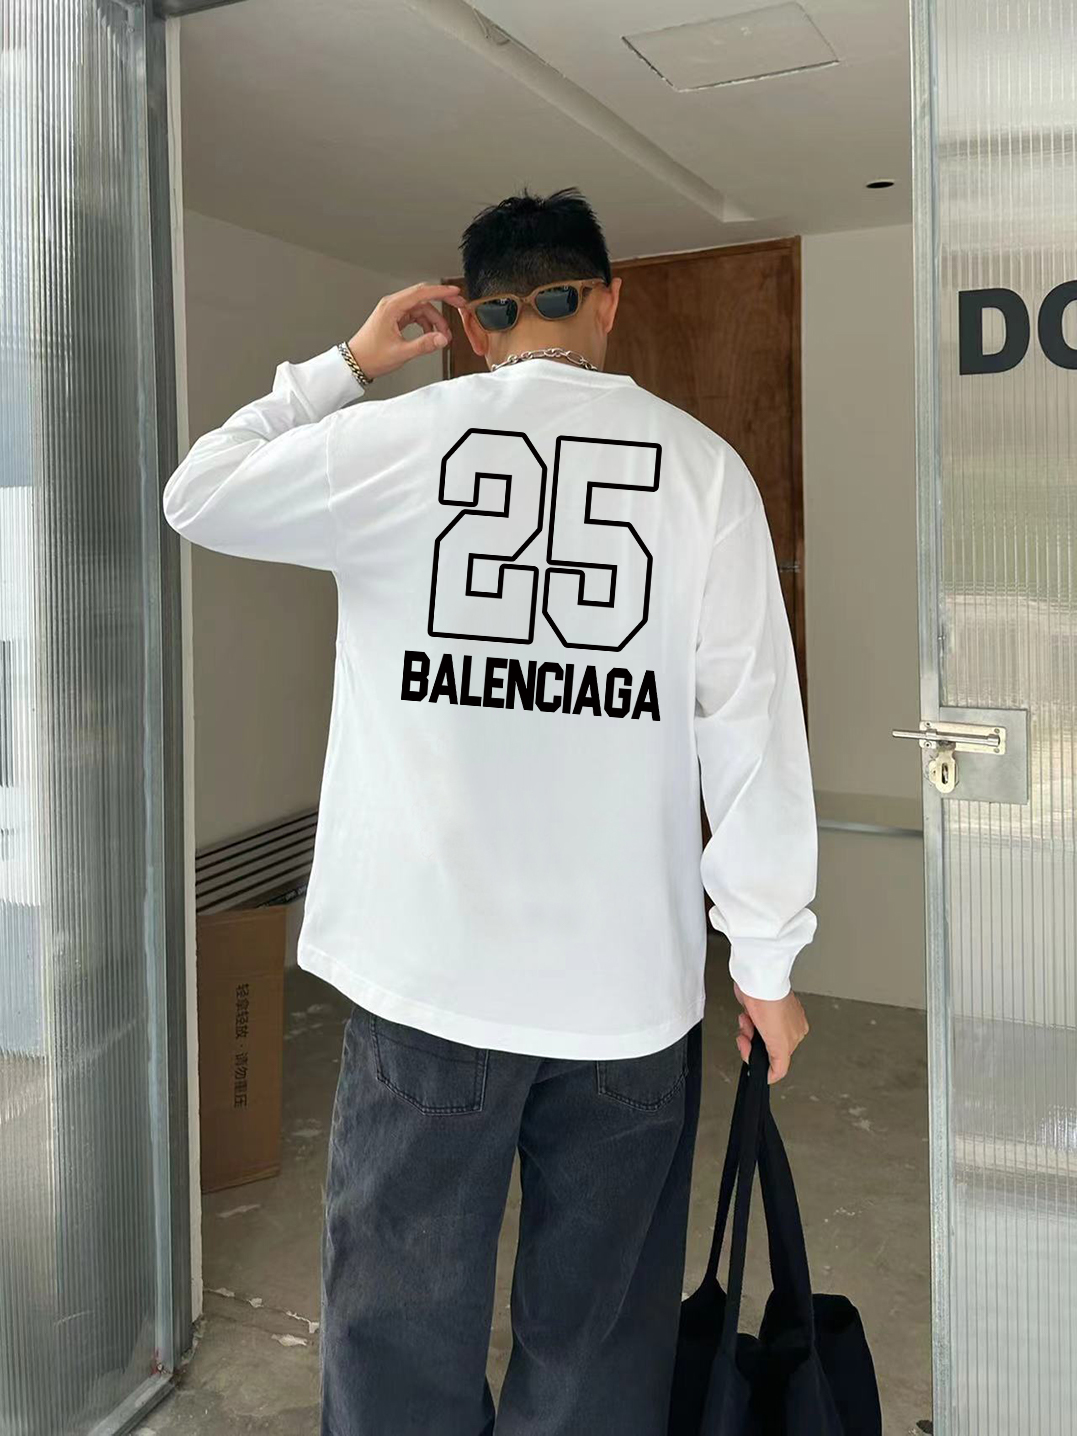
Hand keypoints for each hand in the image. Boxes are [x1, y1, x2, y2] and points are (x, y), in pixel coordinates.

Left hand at [347, 282, 465, 379]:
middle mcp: (392, 305)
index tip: (455, 293)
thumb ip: (424, 345)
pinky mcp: (394, 318)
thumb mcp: (400, 352)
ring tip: (442, 335)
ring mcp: (393, 311)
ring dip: (434, 319)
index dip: (441, 292)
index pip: (421, 293)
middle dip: (442, 302)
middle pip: (423, 297)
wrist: (355, 362)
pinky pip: (415, 315)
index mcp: (392, 307)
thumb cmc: (371, 355)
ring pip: (421, 308)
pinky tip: (430, 334)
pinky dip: (425, 323)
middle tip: (458, 306)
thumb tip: (442, 338)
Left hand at [733, 983, 808, 1083]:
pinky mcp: (759, 1008)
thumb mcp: (779, 1043)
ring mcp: (772, 1017)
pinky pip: (749, 1025)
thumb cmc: (769, 1003)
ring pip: (754, 1038)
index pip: (776, 1062)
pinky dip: (744, 1022)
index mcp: (796, 1035)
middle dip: (751, 1045)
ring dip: (746, 1032)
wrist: (756, 980)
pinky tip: (746, 1015)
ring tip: (747, 1022)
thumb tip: (773, 1077)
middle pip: (762, 1050)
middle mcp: (786, 1027)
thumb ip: (779, 1066)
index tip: (751, 1057)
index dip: (759, 1062)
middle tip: (747, 1036)